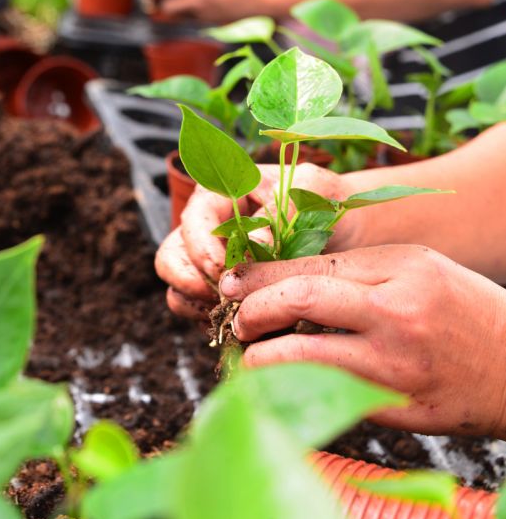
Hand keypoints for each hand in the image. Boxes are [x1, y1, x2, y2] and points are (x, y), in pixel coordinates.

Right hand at [155, 163, 357, 319]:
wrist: (348, 231)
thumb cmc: (324, 200)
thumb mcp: (309, 191)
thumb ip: (278, 211)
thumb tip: (253, 246)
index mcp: (220, 195)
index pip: (192, 222)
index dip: (202, 249)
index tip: (225, 270)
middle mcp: (207, 231)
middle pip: (171, 259)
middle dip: (191, 282)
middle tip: (222, 298)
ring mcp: (212, 267)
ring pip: (179, 292)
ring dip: (200, 307)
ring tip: (235, 314)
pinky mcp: (224, 297)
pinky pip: (203, 316)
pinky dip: (218, 325)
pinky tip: (247, 327)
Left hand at [219, 245, 505, 437]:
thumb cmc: (464, 309)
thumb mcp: (419, 269)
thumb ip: (358, 272)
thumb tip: (286, 283)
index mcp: (400, 269)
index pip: (311, 266)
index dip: (261, 276)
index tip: (232, 283)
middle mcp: (395, 313)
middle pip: (299, 302)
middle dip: (253, 311)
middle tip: (237, 321)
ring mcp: (396, 366)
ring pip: (302, 358)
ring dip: (261, 360)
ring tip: (250, 358)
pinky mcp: (396, 409)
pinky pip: (327, 399)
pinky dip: (295, 392)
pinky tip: (283, 387)